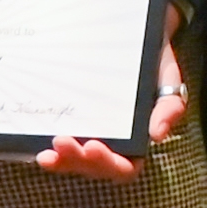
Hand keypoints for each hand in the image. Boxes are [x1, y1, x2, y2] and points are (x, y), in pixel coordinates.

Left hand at [36, 10, 195, 179]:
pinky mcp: (72, 125)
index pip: (125, 167)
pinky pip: (60, 145)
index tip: (94, 146)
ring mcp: (90, 136)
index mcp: (137, 142)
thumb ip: (169, 106)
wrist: (136, 39)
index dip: (108, 163)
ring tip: (48, 151)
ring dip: (60, 160)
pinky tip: (37, 141)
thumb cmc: (155, 64)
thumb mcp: (168, 80)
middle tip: (61, 142)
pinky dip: (49, 147)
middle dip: (77, 160)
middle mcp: (112, 145)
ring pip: (73, 161)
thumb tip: (157, 134)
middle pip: (94, 167)